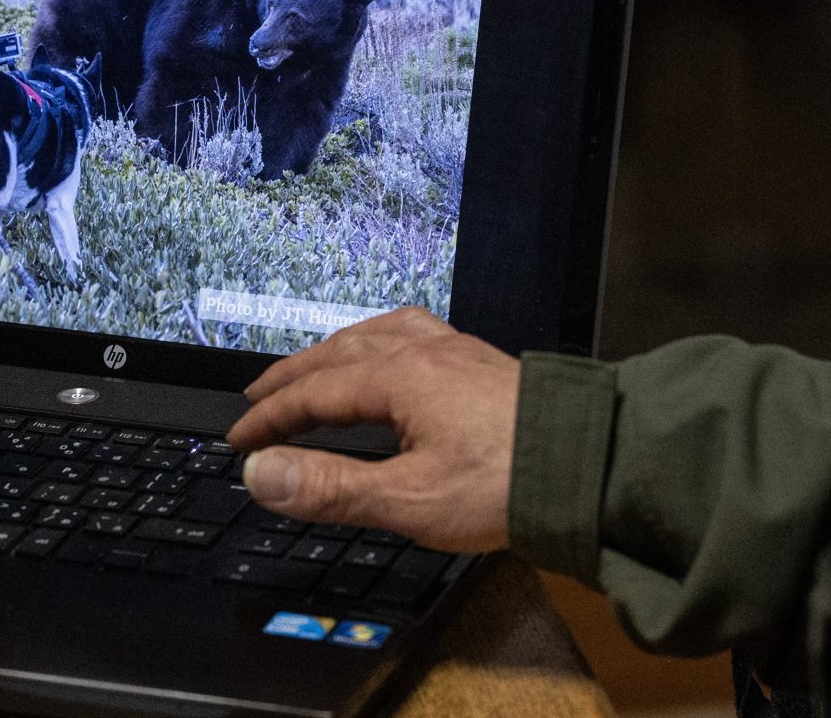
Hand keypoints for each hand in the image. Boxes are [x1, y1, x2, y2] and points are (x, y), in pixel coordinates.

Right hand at [227, 307, 519, 552]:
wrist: (590, 467)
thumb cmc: (510, 485)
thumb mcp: (408, 498)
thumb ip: (330, 486)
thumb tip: (263, 473)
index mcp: (401, 377)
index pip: (314, 392)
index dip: (270, 418)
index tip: (240, 440)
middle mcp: (426, 351)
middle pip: (339, 352)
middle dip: (293, 377)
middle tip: (258, 399)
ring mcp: (457, 352)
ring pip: (377, 334)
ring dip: (334, 352)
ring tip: (313, 369)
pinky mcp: (481, 363)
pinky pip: (413, 333)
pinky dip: (379, 342)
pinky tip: (390, 355)